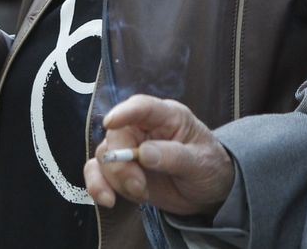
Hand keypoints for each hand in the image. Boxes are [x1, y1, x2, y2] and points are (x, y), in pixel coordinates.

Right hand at [84, 95, 235, 216]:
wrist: (208, 193)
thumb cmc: (209, 167)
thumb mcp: (200, 162)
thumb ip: (174, 156)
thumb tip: (143, 154)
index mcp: (167, 117)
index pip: (142, 106)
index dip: (125, 111)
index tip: (110, 122)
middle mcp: (143, 129)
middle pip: (116, 135)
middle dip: (121, 163)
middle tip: (139, 186)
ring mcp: (129, 150)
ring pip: (104, 156)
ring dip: (115, 179)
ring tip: (140, 193)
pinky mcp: (121, 171)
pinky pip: (97, 172)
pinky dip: (97, 186)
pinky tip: (108, 200)